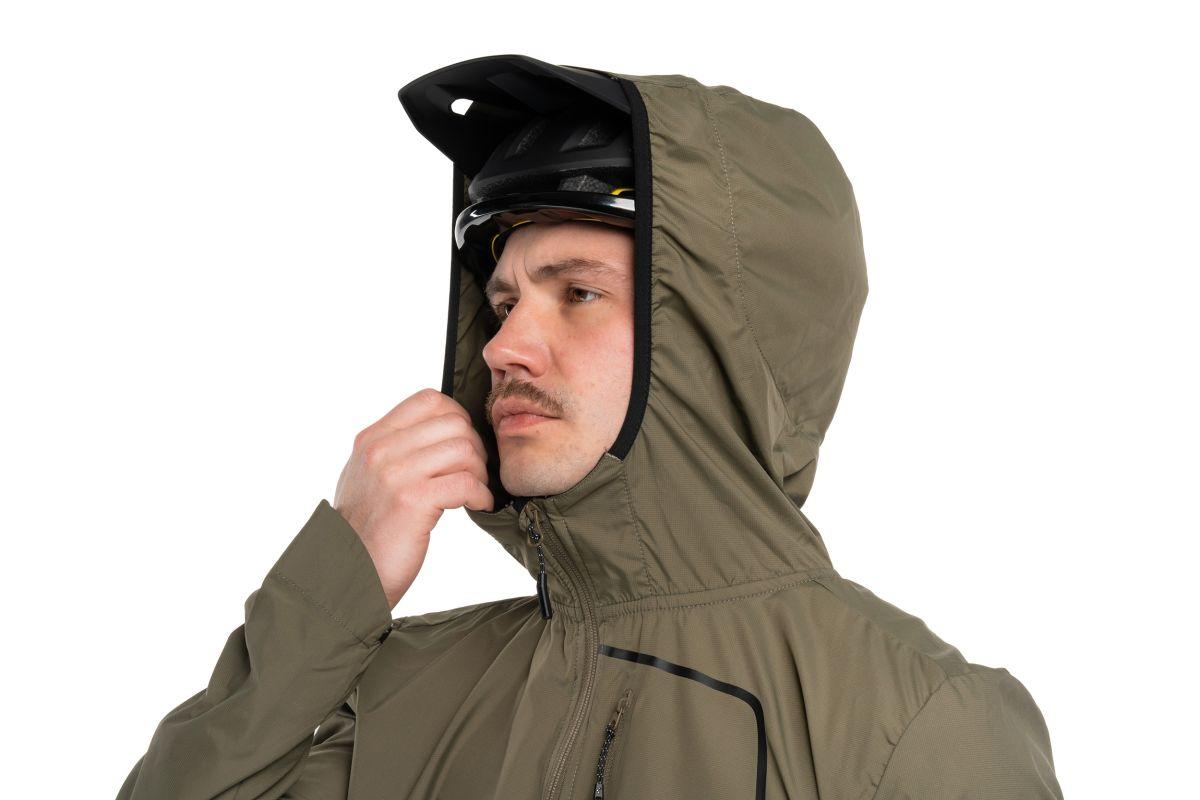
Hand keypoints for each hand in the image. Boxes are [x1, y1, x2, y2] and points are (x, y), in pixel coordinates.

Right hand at [333, 388, 493, 607]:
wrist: (348, 571)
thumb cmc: (366, 529)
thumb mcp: (368, 476)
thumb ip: (394, 449)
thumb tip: (438, 432)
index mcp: (373, 439)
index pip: (428, 400)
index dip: (458, 417)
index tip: (464, 442)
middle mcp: (381, 450)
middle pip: (453, 422)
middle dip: (475, 447)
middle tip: (476, 471)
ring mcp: (395, 474)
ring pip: (464, 449)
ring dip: (480, 471)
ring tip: (476, 491)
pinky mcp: (412, 501)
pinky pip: (466, 482)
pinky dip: (481, 494)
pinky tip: (478, 505)